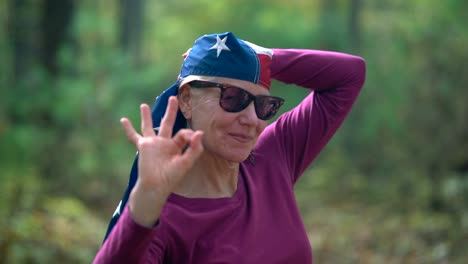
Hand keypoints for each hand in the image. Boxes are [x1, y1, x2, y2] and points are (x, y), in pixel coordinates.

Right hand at [120, 96, 202, 225]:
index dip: (189, 133)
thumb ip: (194, 148)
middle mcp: (165, 143)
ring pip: (149, 126)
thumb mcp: (186, 162)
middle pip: (168, 123)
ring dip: (146, 116)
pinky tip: (123, 120)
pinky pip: (134, 136)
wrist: (156, 185)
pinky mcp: (143, 146)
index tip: (191, 136)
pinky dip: (128, 129)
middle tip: (174, 98)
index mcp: (177, 146)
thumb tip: (200, 132)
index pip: (184, 133)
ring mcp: (153, 144)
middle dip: (171, 111)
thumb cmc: (172, 177)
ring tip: (143, 105)